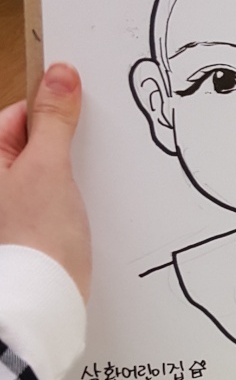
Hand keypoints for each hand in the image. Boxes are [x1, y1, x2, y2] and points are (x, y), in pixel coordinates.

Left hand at [0, 64, 90, 299]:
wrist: (41, 305)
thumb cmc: (36, 241)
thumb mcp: (48, 166)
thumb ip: (53, 118)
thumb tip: (59, 74)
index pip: (18, 114)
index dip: (53, 114)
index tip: (82, 117)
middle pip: (31, 145)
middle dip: (62, 148)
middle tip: (84, 162)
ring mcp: (6, 211)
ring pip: (41, 174)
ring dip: (66, 178)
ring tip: (76, 198)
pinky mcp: (22, 232)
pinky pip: (46, 201)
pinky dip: (64, 202)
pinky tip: (74, 219)